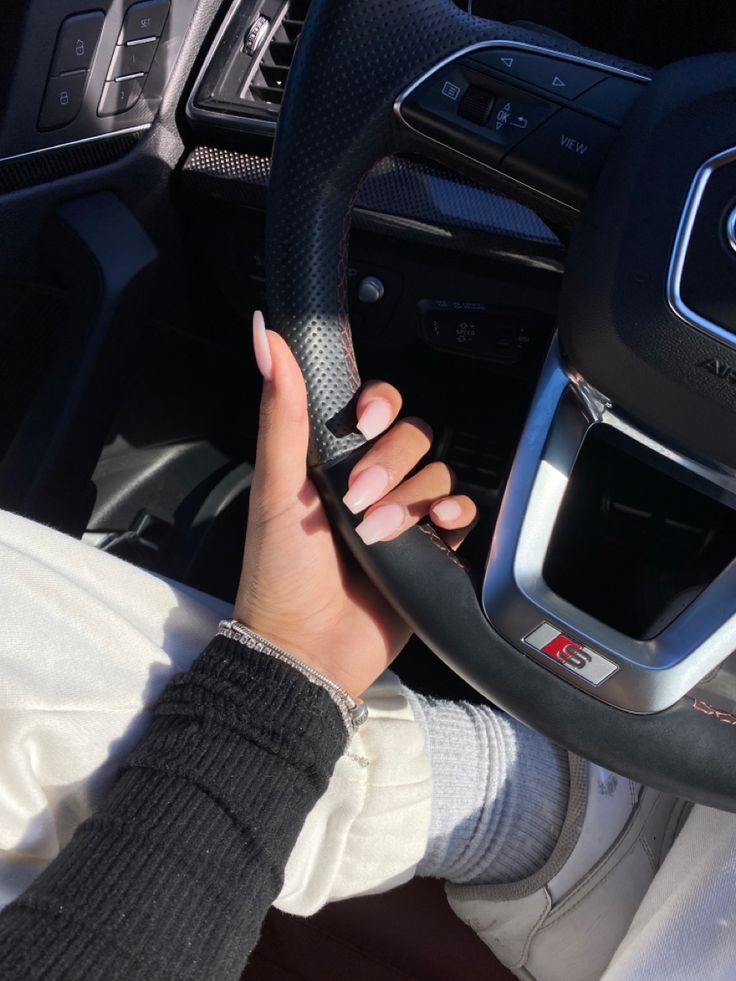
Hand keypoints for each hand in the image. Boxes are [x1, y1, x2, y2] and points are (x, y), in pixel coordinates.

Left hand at [233, 311, 476, 697]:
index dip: (380, 403)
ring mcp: (403, 516)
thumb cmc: (279, 571)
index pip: (376, 407)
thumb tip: (264, 336)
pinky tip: (438, 527)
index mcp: (333, 460)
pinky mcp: (430, 551)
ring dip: (413, 497)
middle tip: (359, 497)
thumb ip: (279, 411)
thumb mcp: (275, 486)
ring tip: (380, 533)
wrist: (305, 649)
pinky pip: (463, 515)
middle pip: (414, 436)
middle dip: (393, 462)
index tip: (366, 421)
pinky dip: (457, 515)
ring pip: (437, 474)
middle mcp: (372, 481)